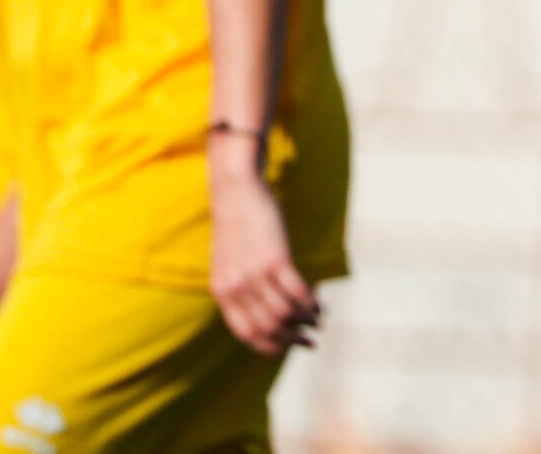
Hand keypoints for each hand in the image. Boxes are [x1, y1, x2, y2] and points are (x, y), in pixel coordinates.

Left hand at [207, 137, 318, 356]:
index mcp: (221, 291)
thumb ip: (237, 287)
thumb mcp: (227, 261)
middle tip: (309, 341)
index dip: (268, 346)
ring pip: (285, 314)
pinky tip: (319, 305)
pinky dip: (311, 304)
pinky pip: (297, 293)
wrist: (236, 190)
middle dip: (292, 340)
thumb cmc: (236, 225)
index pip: (246, 333)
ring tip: (317, 320)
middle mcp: (236, 288)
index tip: (285, 350)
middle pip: (268, 328)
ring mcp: (255, 274)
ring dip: (305, 322)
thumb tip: (260, 312)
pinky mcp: (276, 259)